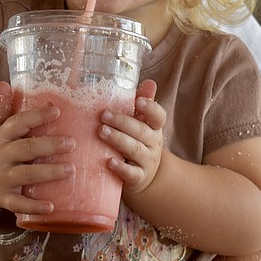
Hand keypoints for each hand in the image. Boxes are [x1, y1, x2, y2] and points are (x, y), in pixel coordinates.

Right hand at [0, 81, 75, 215]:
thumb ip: (1, 107)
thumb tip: (5, 83)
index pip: (17, 123)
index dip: (36, 116)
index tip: (57, 111)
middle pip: (25, 149)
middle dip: (49, 145)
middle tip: (72, 142)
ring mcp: (0, 178)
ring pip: (25, 175)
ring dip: (48, 173)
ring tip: (71, 169)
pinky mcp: (2, 198)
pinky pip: (18, 204)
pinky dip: (34, 206)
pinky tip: (51, 206)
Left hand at [99, 79, 164, 193]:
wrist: (145, 176)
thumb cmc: (138, 142)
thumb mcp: (143, 123)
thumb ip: (144, 103)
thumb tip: (149, 81)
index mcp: (154, 128)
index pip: (158, 116)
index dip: (151, 108)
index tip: (139, 101)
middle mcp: (153, 144)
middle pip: (141, 131)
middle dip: (122, 122)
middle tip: (104, 115)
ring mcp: (147, 161)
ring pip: (135, 149)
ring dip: (118, 140)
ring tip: (102, 132)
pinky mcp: (138, 178)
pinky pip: (131, 173)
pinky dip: (120, 168)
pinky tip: (109, 162)